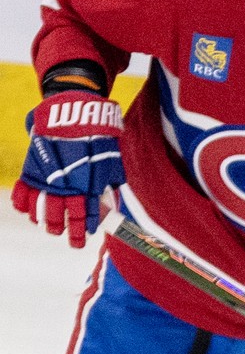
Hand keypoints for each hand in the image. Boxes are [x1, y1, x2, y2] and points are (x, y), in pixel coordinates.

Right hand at [12, 91, 124, 247]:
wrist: (72, 111)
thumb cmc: (97, 138)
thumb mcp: (112, 162)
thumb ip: (110, 185)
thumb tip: (111, 206)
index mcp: (89, 184)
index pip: (88, 213)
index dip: (87, 227)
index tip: (87, 235)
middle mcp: (66, 183)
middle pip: (65, 215)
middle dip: (69, 231)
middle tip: (71, 241)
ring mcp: (47, 176)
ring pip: (43, 207)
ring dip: (47, 222)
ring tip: (52, 230)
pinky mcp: (32, 167)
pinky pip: (23, 190)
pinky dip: (23, 203)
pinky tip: (27, 212)